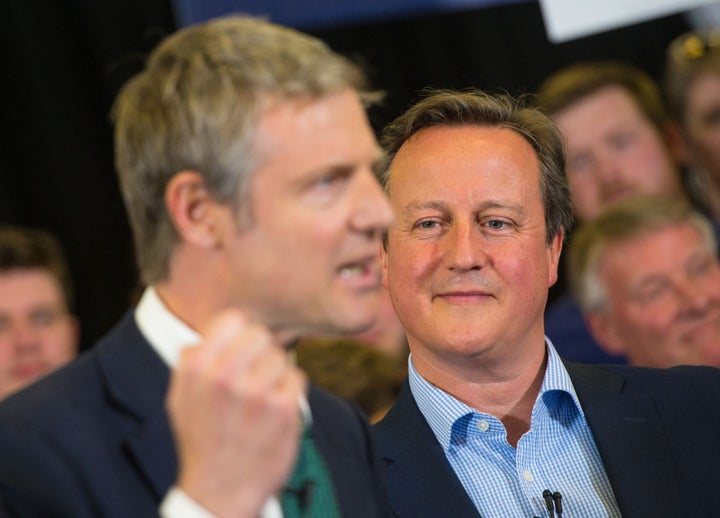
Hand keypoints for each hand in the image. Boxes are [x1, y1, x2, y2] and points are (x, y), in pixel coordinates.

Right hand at [166, 309, 304, 517]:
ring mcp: (257, 393)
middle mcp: (225, 377)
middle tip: (253, 378)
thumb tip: (209, 331)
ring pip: (281, 356)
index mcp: (197, 368)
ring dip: (275, 374)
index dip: (239, 336)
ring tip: (261, 400)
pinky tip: (274, 412)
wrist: (222, 490)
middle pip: (261, 334)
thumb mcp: (180, 398)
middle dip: (259, 353)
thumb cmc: (202, 440)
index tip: (240, 353)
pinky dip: (289, 392)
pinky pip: (297, 377)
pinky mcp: (284, 409)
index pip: (233, 319)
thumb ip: (192, 359)